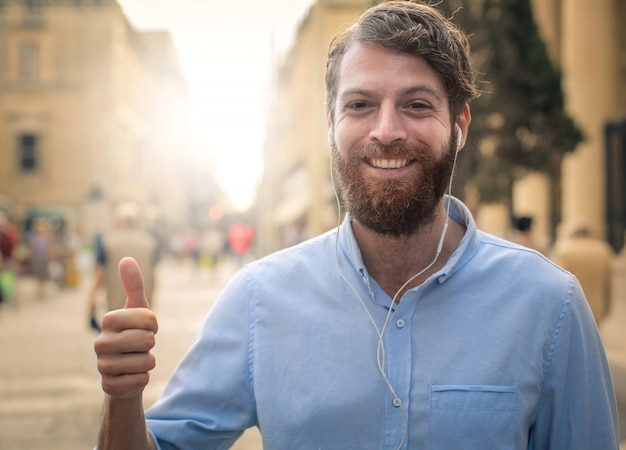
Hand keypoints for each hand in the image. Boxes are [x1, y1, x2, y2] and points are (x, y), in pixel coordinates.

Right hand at [94, 257, 157, 398]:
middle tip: (141, 346)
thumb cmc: (134, 334)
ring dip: (148, 362)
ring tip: (136, 359)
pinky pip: (141, 381)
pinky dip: (143, 378)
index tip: (145, 327)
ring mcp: (102, 365)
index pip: (148, 318)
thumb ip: (134, 284)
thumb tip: (127, 258)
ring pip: (147, 361)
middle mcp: (100, 342)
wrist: (125, 370)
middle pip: (147, 340)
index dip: (153, 324)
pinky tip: (131, 375)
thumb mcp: (138, 309)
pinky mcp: (108, 386)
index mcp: (108, 320)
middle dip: (151, 344)